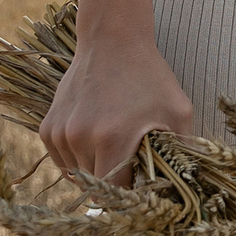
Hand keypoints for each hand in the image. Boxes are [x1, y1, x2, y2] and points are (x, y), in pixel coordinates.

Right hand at [40, 30, 193, 182]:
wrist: (112, 41)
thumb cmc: (150, 77)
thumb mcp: (178, 111)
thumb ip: (182, 151)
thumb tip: (188, 185)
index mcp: (112, 139)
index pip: (115, 194)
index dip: (130, 194)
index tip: (141, 184)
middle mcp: (80, 139)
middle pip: (96, 186)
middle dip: (114, 181)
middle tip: (131, 160)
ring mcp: (60, 134)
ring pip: (77, 175)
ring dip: (94, 168)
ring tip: (113, 143)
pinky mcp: (47, 129)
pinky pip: (62, 161)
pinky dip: (77, 158)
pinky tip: (95, 138)